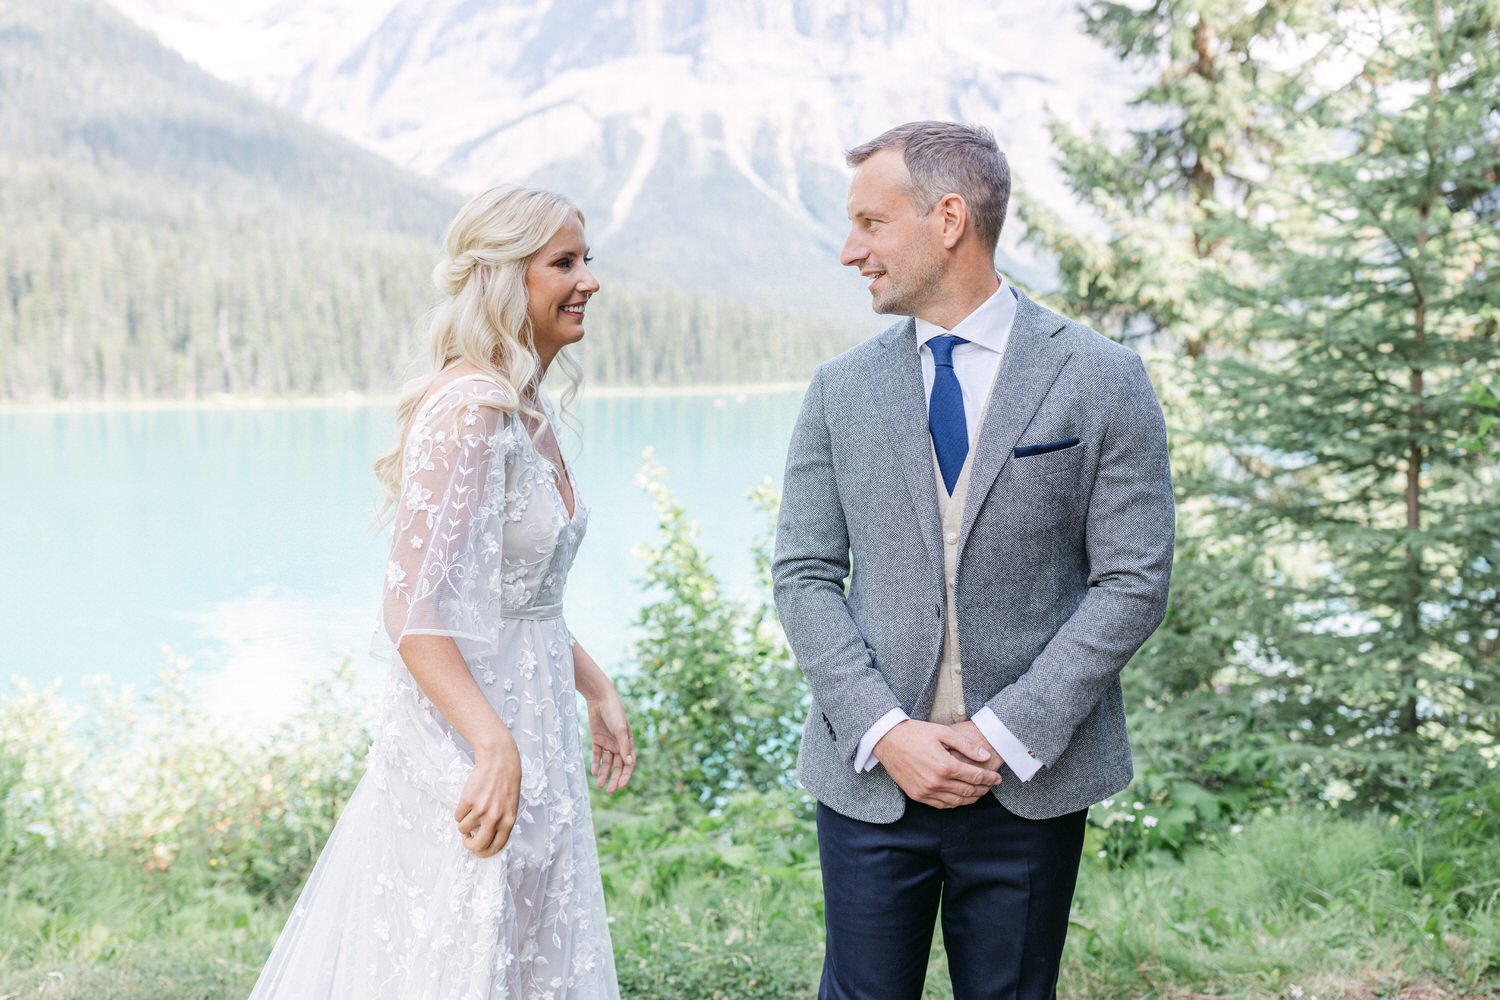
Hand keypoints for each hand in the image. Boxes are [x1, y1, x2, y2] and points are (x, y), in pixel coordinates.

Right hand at [454, 731, 521, 857]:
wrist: (499, 761)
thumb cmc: (505, 784)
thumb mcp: (510, 807)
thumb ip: (501, 823)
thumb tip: (485, 840)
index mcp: (508, 822)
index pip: (496, 847)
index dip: (484, 852)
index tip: (478, 851)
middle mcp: (495, 818)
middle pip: (477, 845)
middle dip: (469, 846)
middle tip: (466, 840)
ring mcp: (480, 810)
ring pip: (463, 829)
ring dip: (464, 824)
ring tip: (471, 810)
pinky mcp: (468, 802)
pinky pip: (457, 816)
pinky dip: (460, 812)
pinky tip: (468, 800)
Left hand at [587, 683, 635, 793]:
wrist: (599, 698)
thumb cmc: (613, 712)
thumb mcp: (619, 729)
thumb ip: (623, 746)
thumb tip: (629, 763)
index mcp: (628, 742)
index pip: (629, 763)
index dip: (626, 775)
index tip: (621, 786)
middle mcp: (619, 745)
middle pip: (618, 766)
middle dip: (615, 779)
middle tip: (610, 791)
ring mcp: (608, 743)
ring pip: (607, 763)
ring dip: (604, 774)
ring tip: (599, 786)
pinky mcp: (597, 740)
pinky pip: (597, 755)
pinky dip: (596, 764)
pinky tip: (594, 773)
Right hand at [873, 719, 1000, 807]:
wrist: (887, 740)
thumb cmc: (915, 733)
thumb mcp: (943, 732)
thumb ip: (967, 745)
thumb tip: (985, 756)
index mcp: (945, 765)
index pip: (976, 777)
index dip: (990, 778)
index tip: (997, 778)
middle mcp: (936, 782)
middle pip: (968, 791)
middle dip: (984, 789)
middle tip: (991, 785)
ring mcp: (925, 791)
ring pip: (956, 801)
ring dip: (971, 798)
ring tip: (979, 792)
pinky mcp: (917, 795)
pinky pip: (941, 805)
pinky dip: (955, 803)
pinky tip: (960, 797)